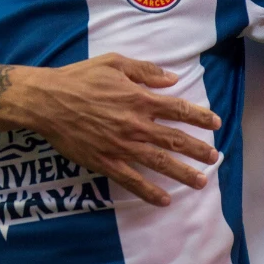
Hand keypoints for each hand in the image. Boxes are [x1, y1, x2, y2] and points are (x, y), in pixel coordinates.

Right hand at [32, 54, 221, 206]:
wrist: (47, 101)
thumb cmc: (78, 78)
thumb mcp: (113, 63)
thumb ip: (144, 70)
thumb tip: (172, 79)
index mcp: (139, 98)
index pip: (178, 109)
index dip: (199, 116)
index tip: (215, 123)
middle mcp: (135, 124)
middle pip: (174, 139)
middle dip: (198, 149)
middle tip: (214, 157)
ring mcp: (121, 146)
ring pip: (159, 163)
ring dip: (183, 173)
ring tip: (201, 182)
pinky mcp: (105, 161)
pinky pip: (132, 180)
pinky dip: (149, 192)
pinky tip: (164, 200)